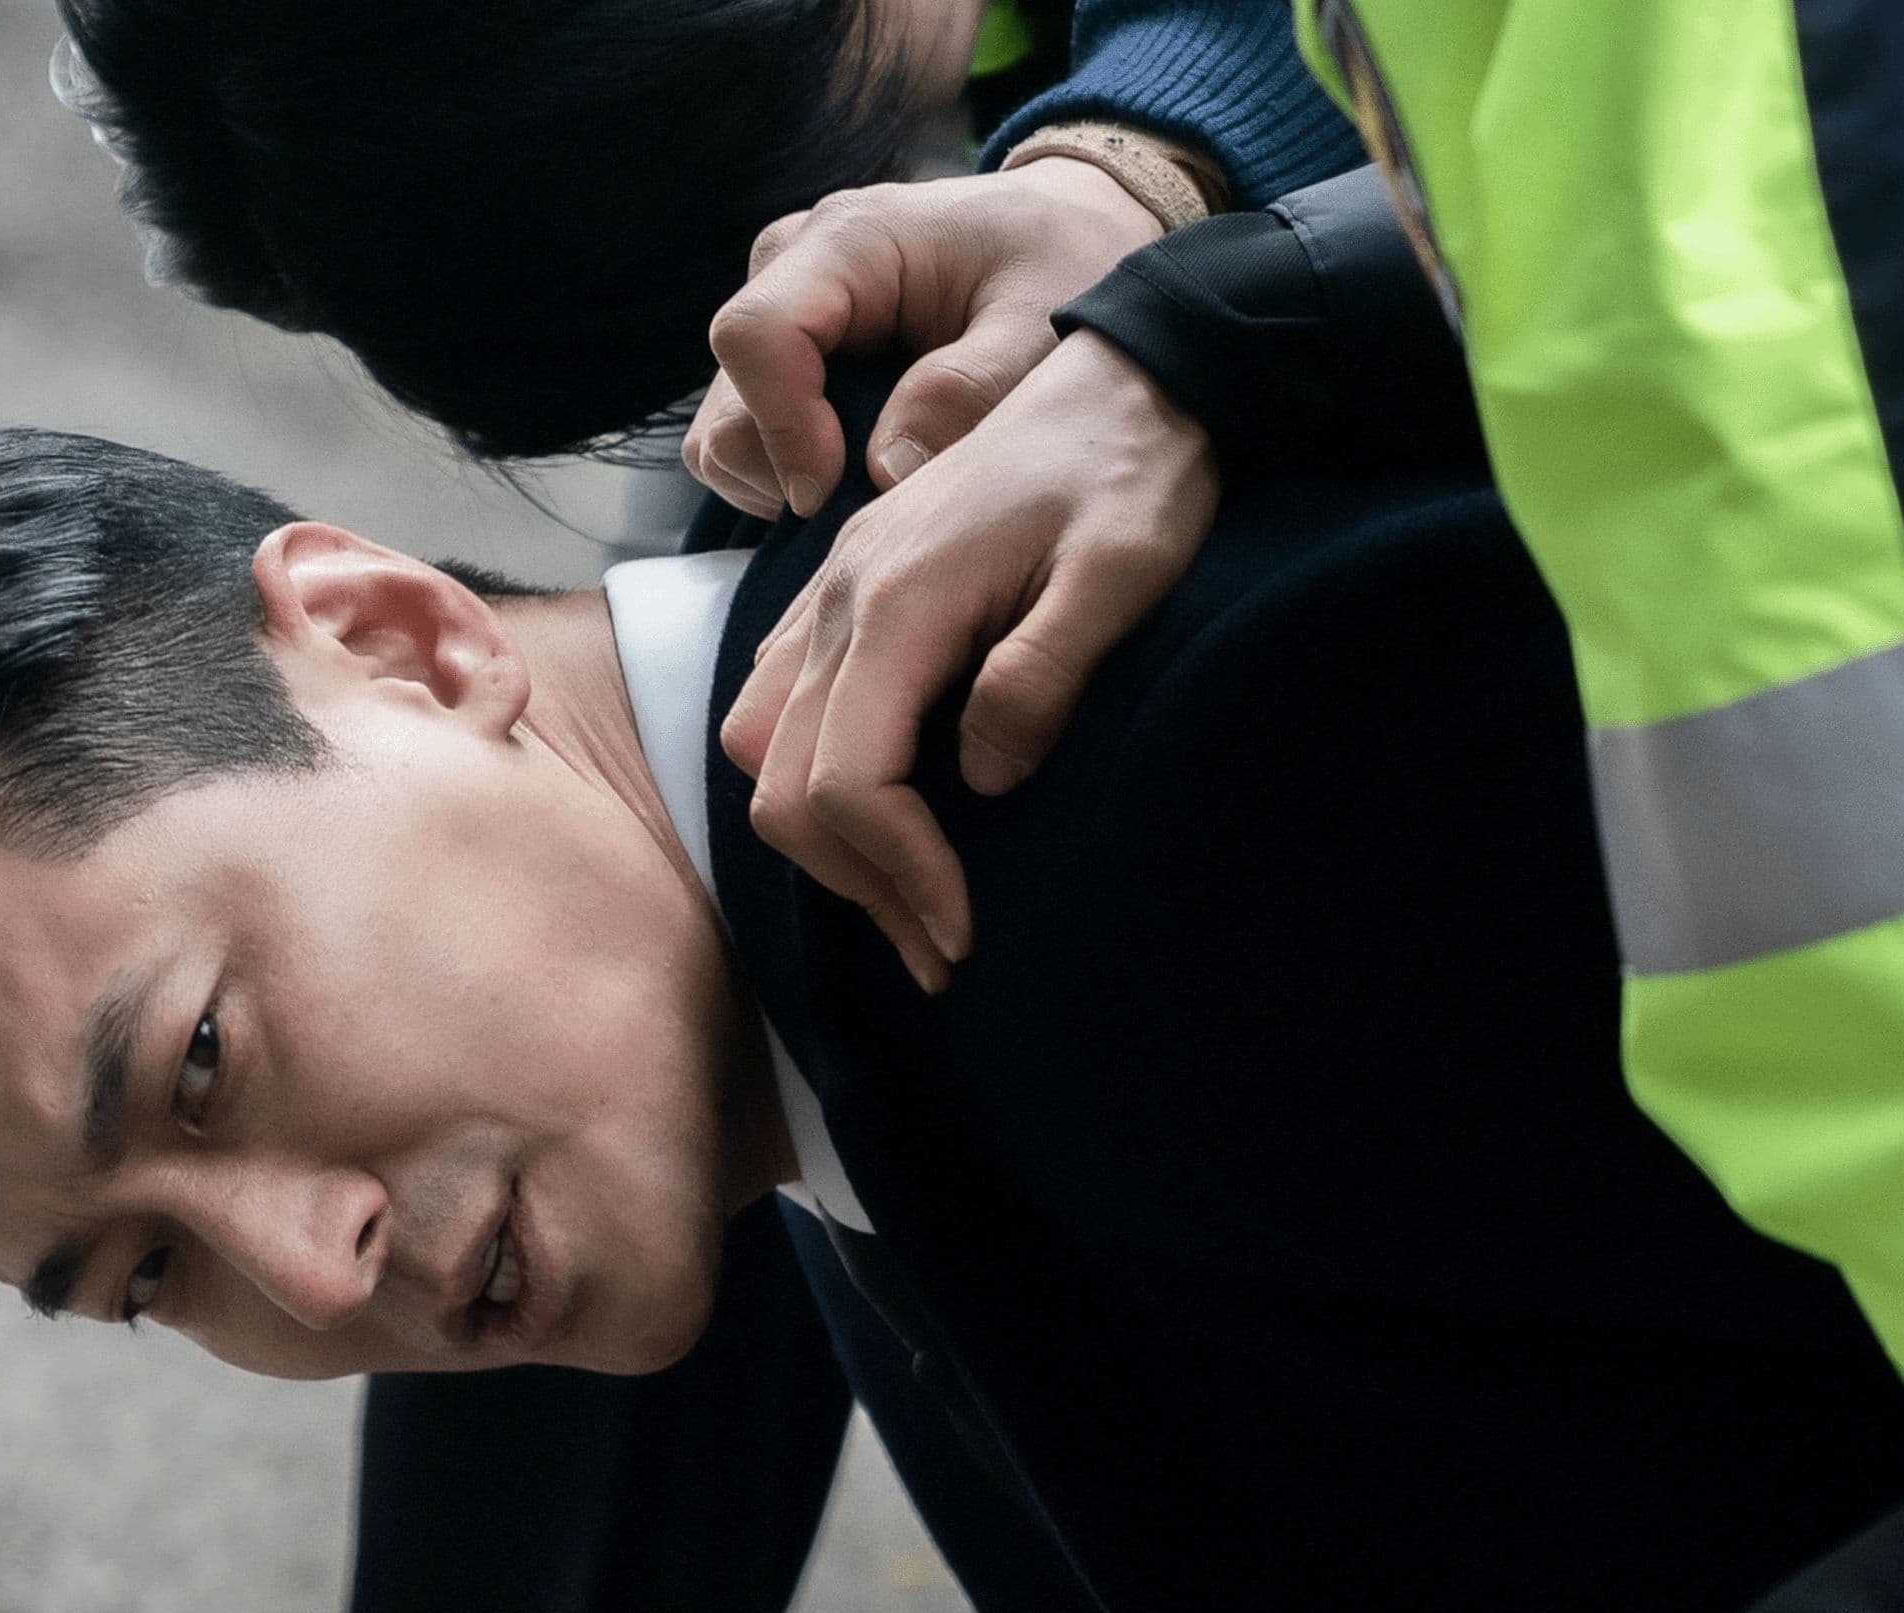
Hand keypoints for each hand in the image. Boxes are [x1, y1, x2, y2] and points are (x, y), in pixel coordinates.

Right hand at [684, 156, 1171, 519]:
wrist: (1071, 232)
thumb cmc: (1061, 264)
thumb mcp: (1042, 327)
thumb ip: (970, 390)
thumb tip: (885, 469)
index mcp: (847, 241)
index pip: (756, 336)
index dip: (783, 427)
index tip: (839, 489)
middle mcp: (792, 269)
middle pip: (730, 399)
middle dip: (788, 471)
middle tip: (879, 507)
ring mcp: (785, 313)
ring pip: (728, 431)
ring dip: (790, 482)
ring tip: (883, 492)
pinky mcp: (792, 358)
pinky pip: (753, 440)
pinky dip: (797, 477)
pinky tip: (870, 480)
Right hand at [722, 329, 1221, 990]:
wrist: (1132, 373)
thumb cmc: (1138, 472)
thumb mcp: (1120, 573)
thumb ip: (1043, 673)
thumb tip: (980, 779)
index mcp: (899, 597)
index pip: (845, 779)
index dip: (896, 873)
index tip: (964, 929)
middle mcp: (842, 595)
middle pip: (784, 782)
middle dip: (859, 882)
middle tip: (946, 948)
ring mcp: (836, 588)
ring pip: (765, 745)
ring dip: (828, 837)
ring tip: (917, 897)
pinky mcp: (852, 588)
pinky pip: (782, 698)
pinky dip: (818, 774)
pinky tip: (892, 811)